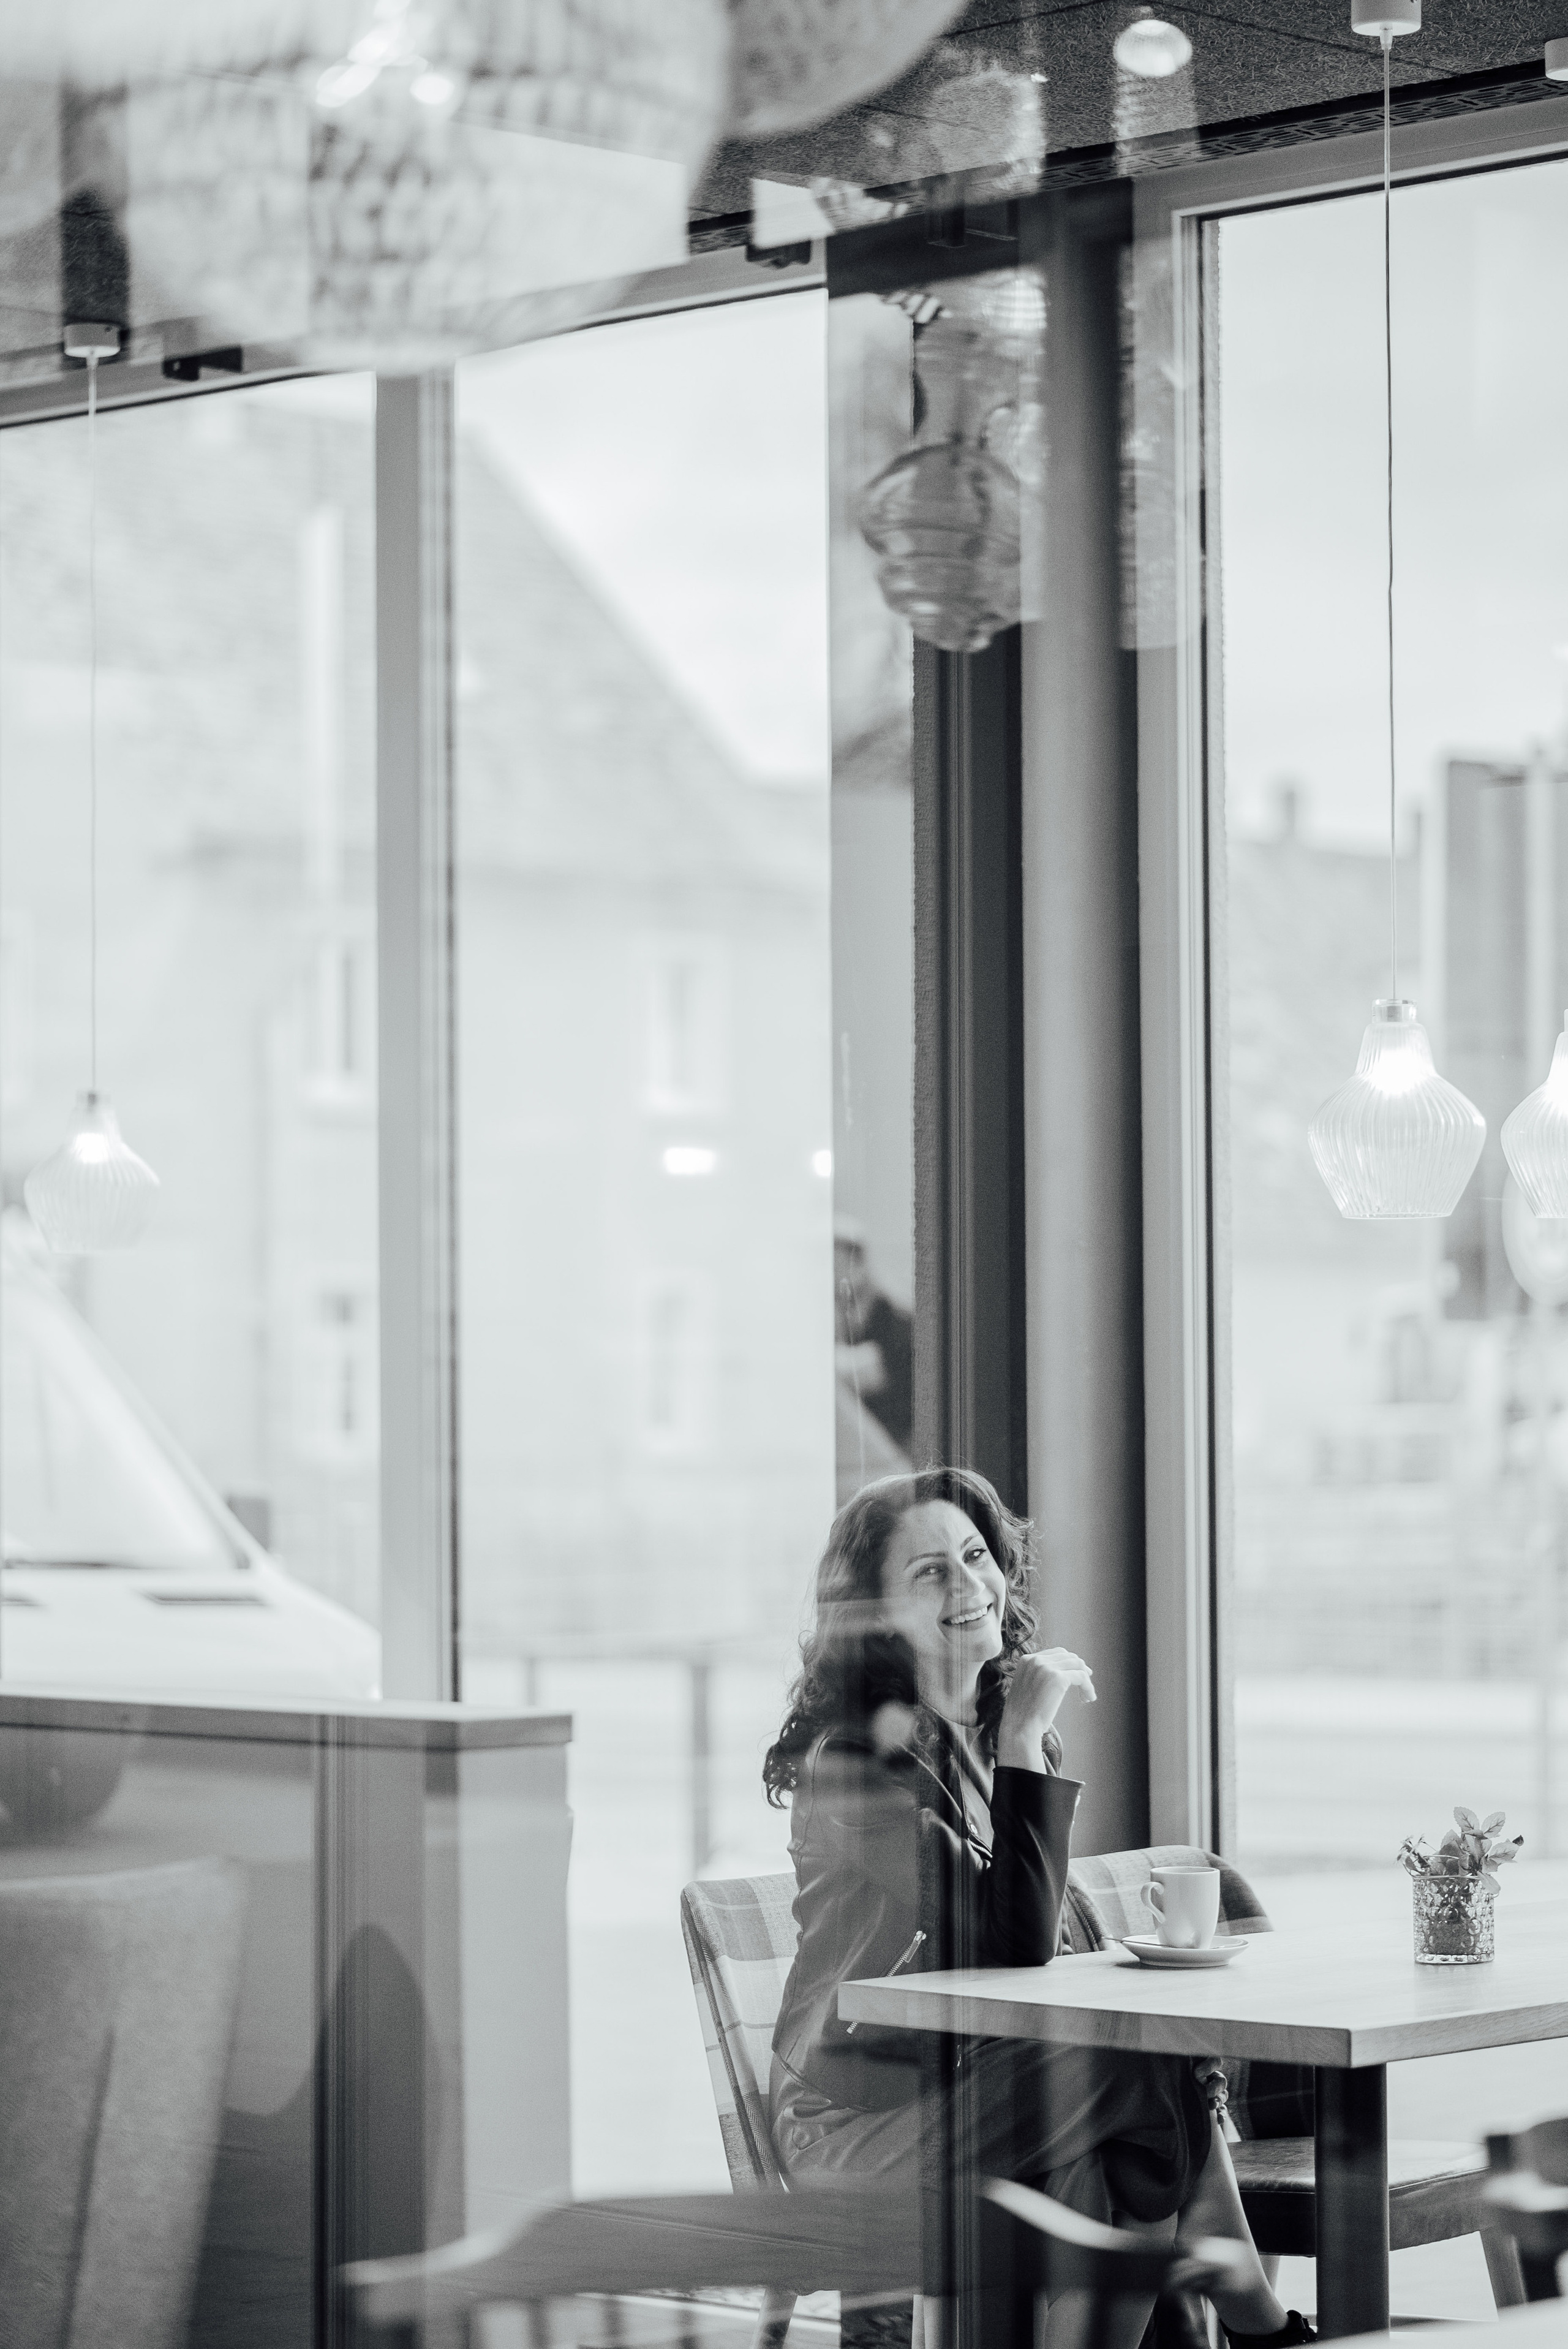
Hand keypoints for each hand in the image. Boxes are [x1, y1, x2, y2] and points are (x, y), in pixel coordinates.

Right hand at [996, 1648, 1094, 1771]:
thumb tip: (1060, 1674)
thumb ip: (1038, 1676)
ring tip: (1087, 1695)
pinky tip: (1089, 1698)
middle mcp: (1036, 1660)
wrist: (1020, 1726)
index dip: (1070, 1663)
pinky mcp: (1058, 1678)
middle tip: (1086, 1683)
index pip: (1056, 1653)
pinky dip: (1088, 1687)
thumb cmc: (1023, 1714)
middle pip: (1068, 1656)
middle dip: (1080, 1668)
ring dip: (1086, 1680)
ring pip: (1077, 1665)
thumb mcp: (1026, 1687)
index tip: (1077, 1673)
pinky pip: (1081, 1676)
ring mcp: (1047, 1667)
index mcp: (1027, 1660)